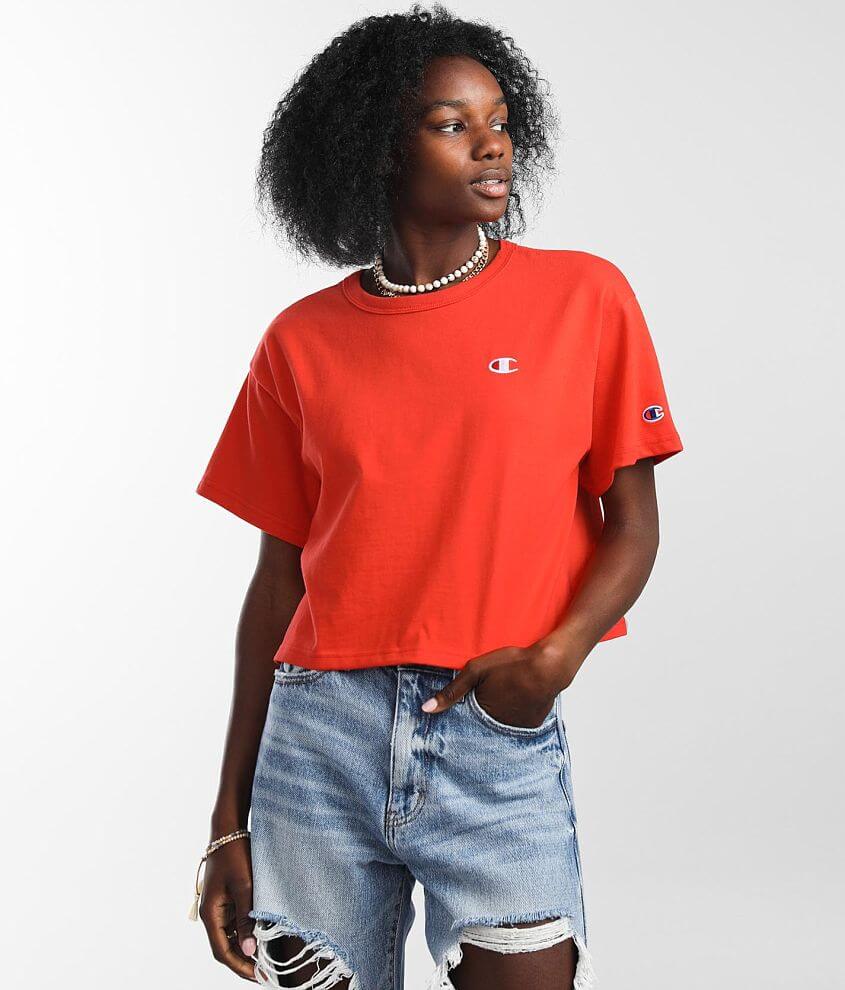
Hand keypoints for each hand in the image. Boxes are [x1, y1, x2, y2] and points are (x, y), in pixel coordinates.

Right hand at [199, 836, 257, 981]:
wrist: (229, 830)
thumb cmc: (235, 855)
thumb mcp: (244, 887)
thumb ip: (246, 919)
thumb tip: (248, 951)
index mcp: (211, 914)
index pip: (222, 952)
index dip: (240, 967)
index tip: (259, 977)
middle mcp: (210, 914)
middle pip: (225, 947)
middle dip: (243, 962)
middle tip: (265, 973)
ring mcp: (217, 907)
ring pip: (230, 937)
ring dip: (245, 948)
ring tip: (267, 958)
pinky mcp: (225, 900)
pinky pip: (234, 923)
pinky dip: (246, 933)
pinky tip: (261, 936)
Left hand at [420, 642, 581, 727]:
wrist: (549, 666)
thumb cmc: (511, 664)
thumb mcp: (476, 670)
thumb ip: (451, 691)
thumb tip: (425, 709)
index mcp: (481, 715)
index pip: (466, 721)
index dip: (465, 712)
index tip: (466, 707)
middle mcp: (498, 727)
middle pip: (484, 722)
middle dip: (483, 713)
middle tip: (494, 694)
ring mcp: (516, 728)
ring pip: (501, 723)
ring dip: (500, 713)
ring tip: (508, 694)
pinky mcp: (532, 725)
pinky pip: (518, 723)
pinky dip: (516, 713)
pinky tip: (519, 698)